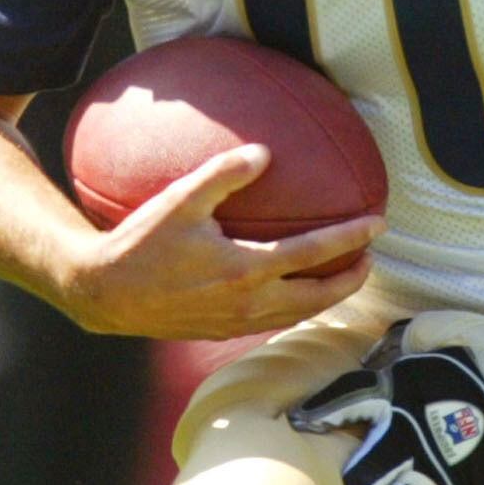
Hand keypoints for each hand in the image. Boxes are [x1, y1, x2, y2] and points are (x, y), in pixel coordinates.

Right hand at [61, 144, 379, 339]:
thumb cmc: (141, 243)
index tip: (378, 223)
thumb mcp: (181, 199)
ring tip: (345, 273)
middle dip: (353, 277)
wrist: (105, 295)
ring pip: (300, 313)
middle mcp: (249, 303)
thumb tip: (265, 153)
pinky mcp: (224, 331)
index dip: (351, 238)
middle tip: (371, 255)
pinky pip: (276, 319)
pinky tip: (298, 288)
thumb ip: (225, 174)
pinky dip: (300, 305)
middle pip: (320, 296)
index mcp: (245, 270)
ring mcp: (237, 321)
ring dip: (329, 295)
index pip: (315, 254)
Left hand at [289, 323, 483, 484]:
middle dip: (343, 479)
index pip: (352, 400)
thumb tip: (388, 349)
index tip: (298, 424)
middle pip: (366, 462)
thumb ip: (412, 338)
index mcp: (405, 389)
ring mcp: (436, 469)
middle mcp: (412, 433)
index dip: (323, 411)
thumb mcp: (451, 328)